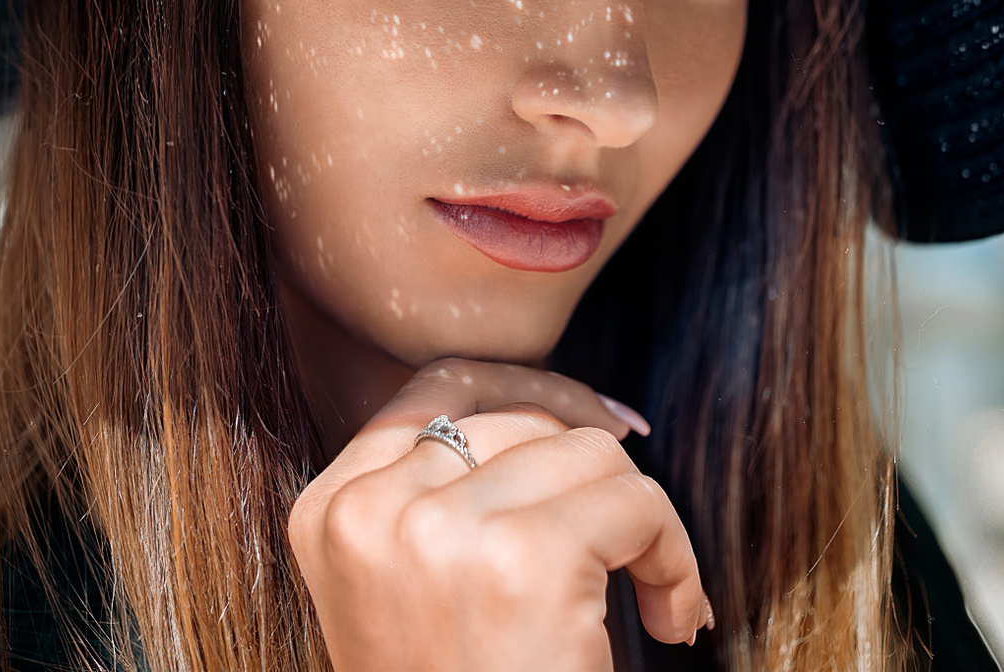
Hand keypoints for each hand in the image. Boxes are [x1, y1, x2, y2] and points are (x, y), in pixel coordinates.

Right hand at [287, 358, 710, 670]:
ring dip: (642, 522)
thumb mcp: (410, 591)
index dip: (533, 396)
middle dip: (594, 476)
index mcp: (328, 513)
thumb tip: (567, 411)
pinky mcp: (524, 557)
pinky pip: (636, 502)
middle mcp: (370, 510)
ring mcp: (439, 529)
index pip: (439, 387)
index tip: (603, 428)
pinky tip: (670, 617)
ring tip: (650, 595)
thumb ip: (444, 497)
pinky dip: (675, 557)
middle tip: (627, 552)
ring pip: (587, 453)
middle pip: (521, 419)